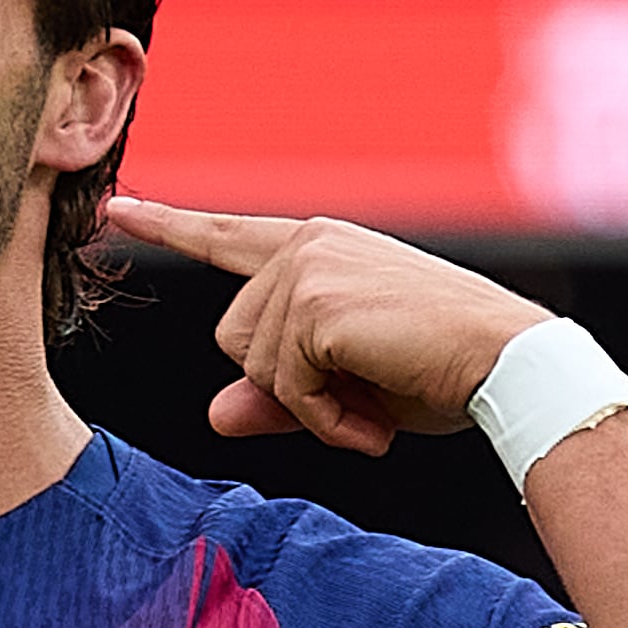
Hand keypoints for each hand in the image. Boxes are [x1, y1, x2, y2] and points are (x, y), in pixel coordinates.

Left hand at [106, 197, 545, 458]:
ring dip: (310, 407)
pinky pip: (283, 388)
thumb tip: (215, 415)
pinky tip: (371, 417)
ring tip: (374, 402)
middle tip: (360, 397)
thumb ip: (277, 398)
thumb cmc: (440, 371)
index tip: (119, 209)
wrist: (509, 365)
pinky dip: (324, 419)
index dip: (169, 226)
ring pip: (253, 367)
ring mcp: (309, 269)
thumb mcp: (345, 388)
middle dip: (286, 387)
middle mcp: (309, 245)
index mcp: (317, 249)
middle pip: (232, 339)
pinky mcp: (315, 304)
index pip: (228, 236)